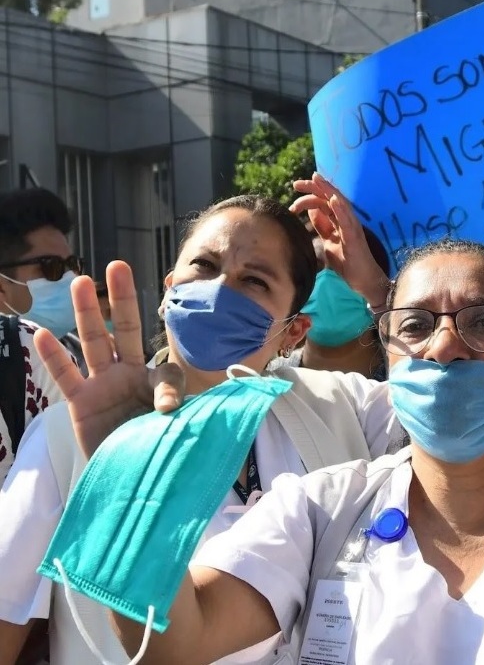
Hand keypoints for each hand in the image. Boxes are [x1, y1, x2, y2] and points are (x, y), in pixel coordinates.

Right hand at [33, 261, 184, 458]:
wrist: (128, 480)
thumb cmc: (153, 451)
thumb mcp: (172, 432)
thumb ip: (174, 414)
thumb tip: (170, 407)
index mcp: (156, 383)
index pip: (166, 372)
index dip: (168, 388)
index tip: (168, 409)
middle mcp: (128, 376)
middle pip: (124, 331)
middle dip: (121, 300)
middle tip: (117, 267)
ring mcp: (102, 386)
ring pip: (93, 343)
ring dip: (87, 314)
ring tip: (82, 283)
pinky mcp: (81, 403)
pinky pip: (66, 377)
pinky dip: (55, 358)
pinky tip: (45, 334)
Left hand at [290, 173, 389, 306]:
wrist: (362, 279)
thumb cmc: (347, 262)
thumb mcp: (328, 241)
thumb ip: (322, 226)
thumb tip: (310, 211)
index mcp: (339, 219)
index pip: (323, 200)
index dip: (309, 193)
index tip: (295, 189)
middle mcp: (346, 219)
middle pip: (330, 197)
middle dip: (314, 187)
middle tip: (296, 184)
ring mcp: (352, 226)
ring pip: (340, 203)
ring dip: (328, 191)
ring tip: (316, 180)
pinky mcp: (355, 236)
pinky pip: (347, 220)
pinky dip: (340, 209)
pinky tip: (333, 199)